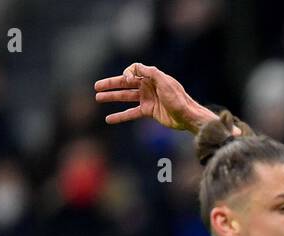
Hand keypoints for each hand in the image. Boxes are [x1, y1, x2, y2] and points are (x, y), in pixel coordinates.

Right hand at [93, 62, 221, 133]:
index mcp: (152, 77)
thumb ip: (149, 72)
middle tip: (96, 86)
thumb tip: (133, 69)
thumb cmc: (178, 98)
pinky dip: (120, 116)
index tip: (127, 80)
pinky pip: (130, 113)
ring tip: (98, 98)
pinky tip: (109, 119)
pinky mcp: (148, 112)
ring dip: (112, 97)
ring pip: (125, 97)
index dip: (127, 74)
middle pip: (125, 83)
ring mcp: (147, 99)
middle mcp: (148, 86)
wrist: (187, 116)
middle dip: (111, 84)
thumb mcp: (164, 81)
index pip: (133, 71)